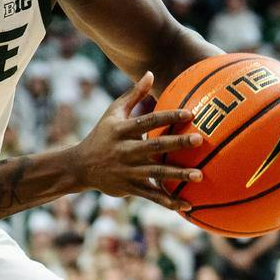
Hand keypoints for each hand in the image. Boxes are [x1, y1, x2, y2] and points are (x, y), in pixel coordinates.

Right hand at [77, 72, 203, 209]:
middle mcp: (125, 151)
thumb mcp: (112, 113)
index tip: (190, 113)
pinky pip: (152, 196)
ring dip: (178, 175)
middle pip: (154, 147)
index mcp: (122, 130)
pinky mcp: (130, 188)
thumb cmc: (101, 135)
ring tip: (199, 175)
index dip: (168, 116)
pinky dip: (168, 202)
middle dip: (177, 144)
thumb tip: (150, 73)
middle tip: (200, 140)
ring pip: (156, 174)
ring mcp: (128, 171)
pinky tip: (187, 205)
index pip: (148, 121)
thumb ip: (133, 95)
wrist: (80, 167)